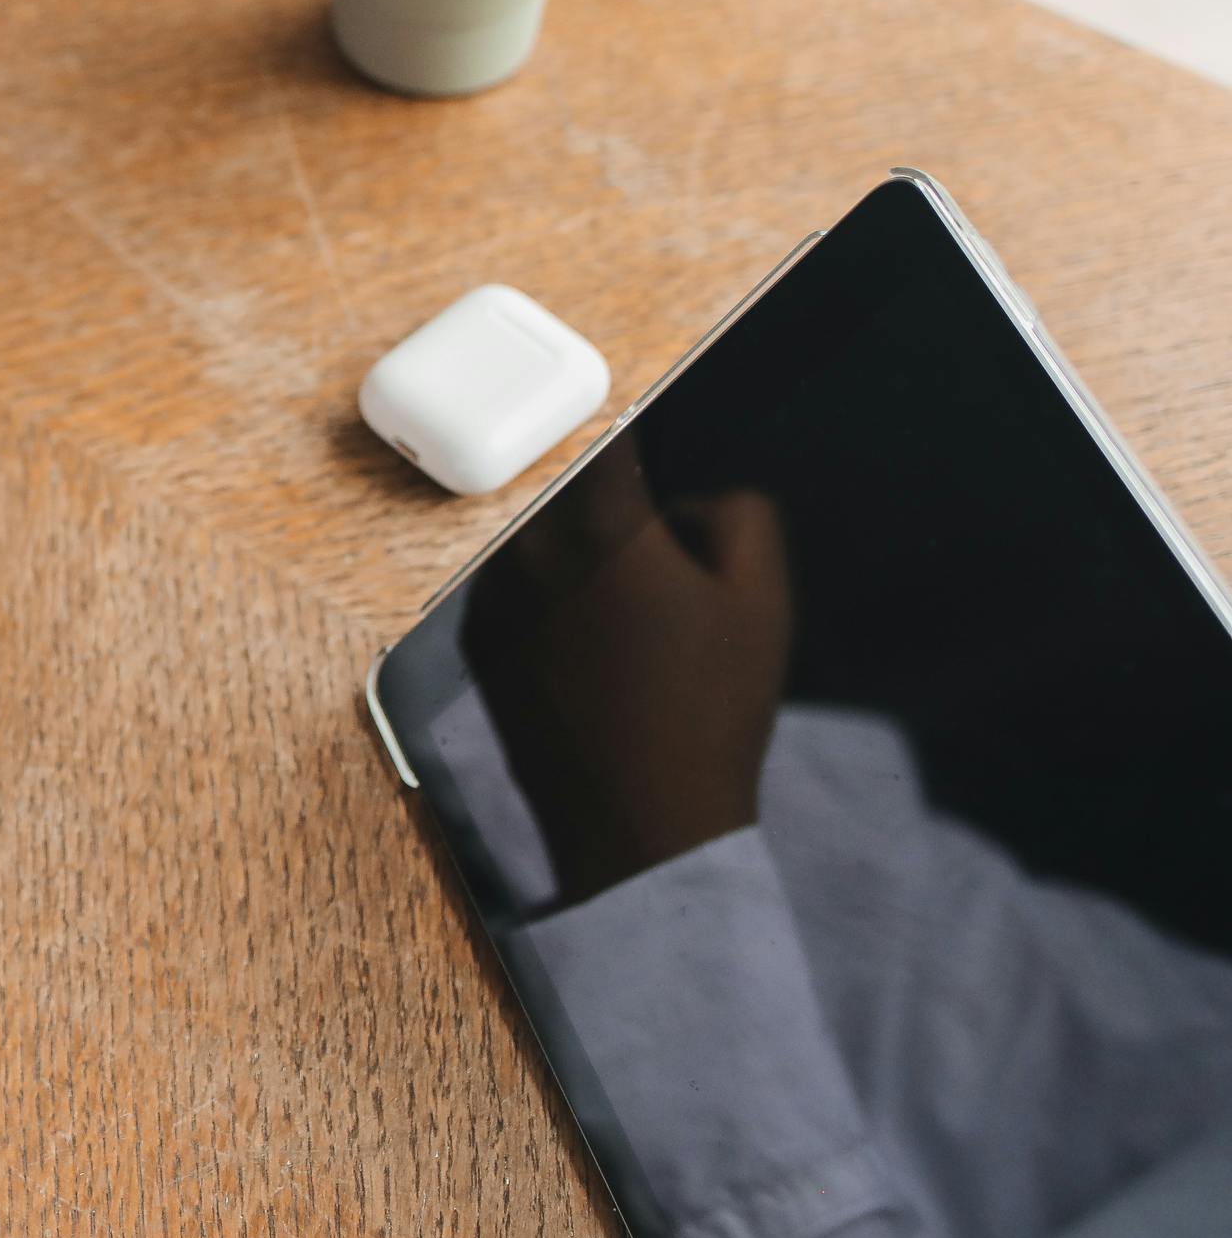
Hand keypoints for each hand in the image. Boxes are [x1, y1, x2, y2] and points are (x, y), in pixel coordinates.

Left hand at [464, 444, 794, 902]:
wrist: (639, 823)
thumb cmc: (709, 711)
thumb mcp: (760, 599)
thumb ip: (737, 513)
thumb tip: (685, 499)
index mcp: (600, 525)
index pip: (599, 431)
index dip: (623, 418)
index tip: (637, 414)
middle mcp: (530, 548)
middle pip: (555, 475)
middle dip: (593, 483)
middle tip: (635, 513)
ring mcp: (493, 594)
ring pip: (528, 527)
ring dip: (563, 533)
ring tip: (620, 591)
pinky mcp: (477, 638)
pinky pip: (509, 578)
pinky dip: (542, 584)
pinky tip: (590, 635)